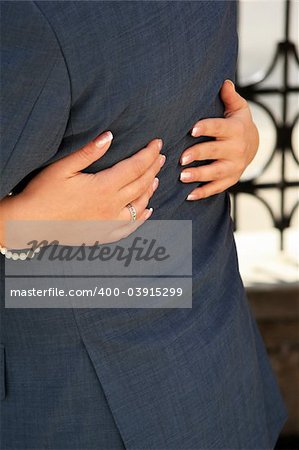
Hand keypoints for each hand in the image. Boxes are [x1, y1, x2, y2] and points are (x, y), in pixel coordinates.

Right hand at [0, 132, 164, 245]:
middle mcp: (112, 206)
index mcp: (103, 187)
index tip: (157, 143)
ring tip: (156, 178)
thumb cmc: (43, 193)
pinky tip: (148, 210)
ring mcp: (110, 222)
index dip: (149, 154)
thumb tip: (109, 136)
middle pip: (142, 184)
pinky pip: (131, 227)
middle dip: (153, 168)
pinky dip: (142, 217)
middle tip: (160, 156)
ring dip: (151, 190)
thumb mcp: (62, 168)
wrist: (31, 224)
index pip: (136, 167)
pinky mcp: (105, 234)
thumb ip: (88, 152)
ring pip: (140, 205)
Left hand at [180, 79, 258, 199]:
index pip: (219, 128)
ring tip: (182, 176)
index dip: (206, 128)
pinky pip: (216, 188)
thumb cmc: (237, 124)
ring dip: (198, 175)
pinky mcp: (230, 180)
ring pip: (215, 172)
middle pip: (214, 151)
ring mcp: (234, 167)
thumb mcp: (238, 108)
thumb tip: (223, 82)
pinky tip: (188, 195)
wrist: (253, 145)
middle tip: (181, 158)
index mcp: (235, 130)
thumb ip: (229, 97)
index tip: (192, 130)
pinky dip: (203, 192)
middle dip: (198, 154)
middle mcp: (236, 149)